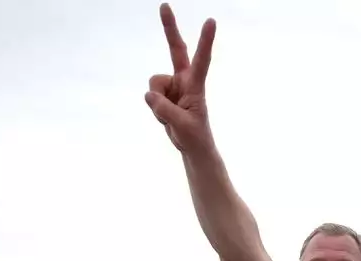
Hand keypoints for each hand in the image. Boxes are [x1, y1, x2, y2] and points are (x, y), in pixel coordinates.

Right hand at [144, 4, 216, 152]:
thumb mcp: (182, 125)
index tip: (211, 21)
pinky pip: (150, 95)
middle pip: (176, 49)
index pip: (202, 59)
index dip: (205, 41)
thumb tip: (149, 95)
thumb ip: (165, 109)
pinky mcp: (163, 93)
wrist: (190, 146)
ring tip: (170, 116)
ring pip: (154, 84)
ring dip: (158, 103)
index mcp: (196, 85)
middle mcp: (184, 79)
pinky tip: (165, 116)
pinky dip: (154, 108)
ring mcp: (172, 85)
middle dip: (169, 28)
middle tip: (164, 5)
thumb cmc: (194, 135)